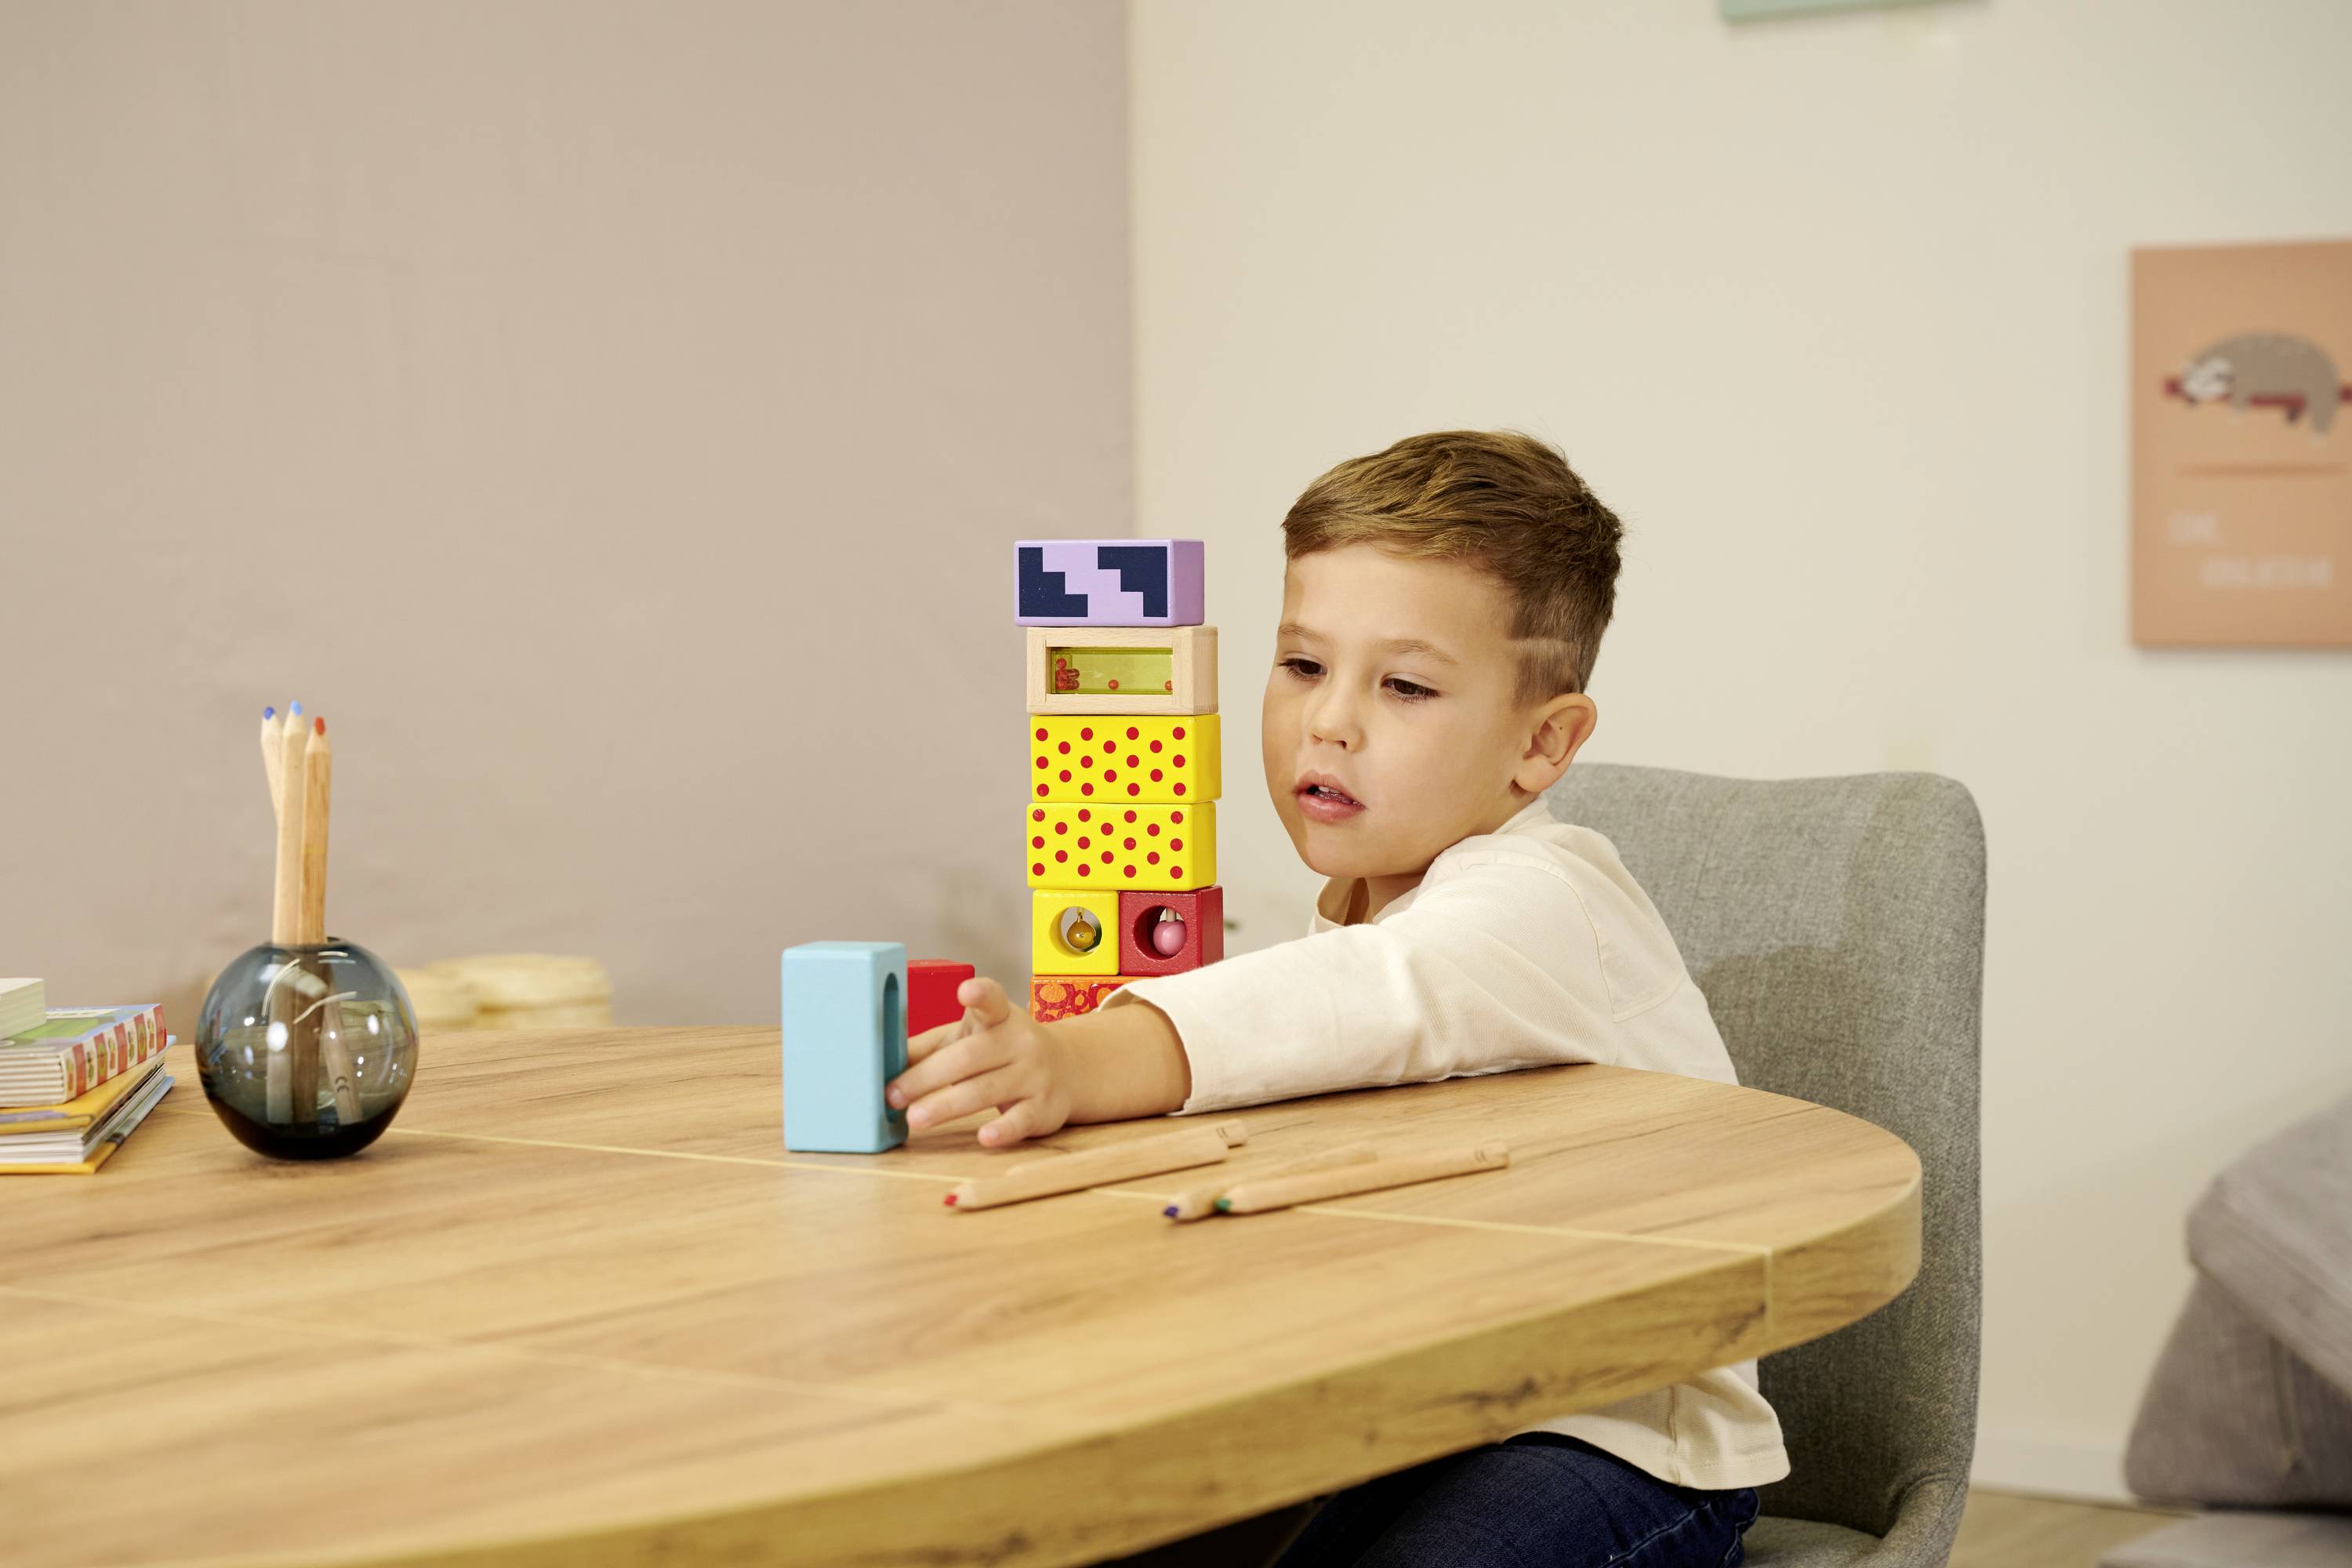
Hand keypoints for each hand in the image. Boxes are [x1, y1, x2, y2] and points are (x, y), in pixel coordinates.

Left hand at [885, 977, 1071, 1149]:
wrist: (1066, 1068)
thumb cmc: (1000, 1050)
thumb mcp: (968, 1038)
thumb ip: (928, 1048)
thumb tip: (878, 1059)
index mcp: (999, 1017)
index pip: (992, 1000)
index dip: (980, 994)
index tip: (965, 991)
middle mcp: (1020, 1041)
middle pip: (971, 1057)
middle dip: (929, 1077)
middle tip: (893, 1095)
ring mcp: (1034, 1075)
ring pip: (987, 1090)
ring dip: (947, 1106)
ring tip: (915, 1119)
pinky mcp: (1044, 1108)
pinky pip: (1021, 1120)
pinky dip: (1003, 1130)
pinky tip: (984, 1137)